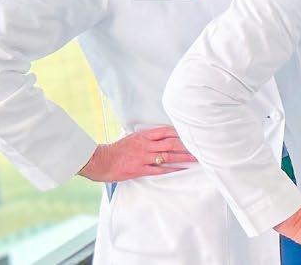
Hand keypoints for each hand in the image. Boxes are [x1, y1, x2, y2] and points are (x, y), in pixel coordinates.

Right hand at [78, 126, 194, 182]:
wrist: (99, 160)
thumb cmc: (115, 150)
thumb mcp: (131, 138)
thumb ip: (146, 137)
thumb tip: (160, 135)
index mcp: (143, 136)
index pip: (166, 131)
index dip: (181, 132)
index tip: (192, 133)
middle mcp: (146, 145)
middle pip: (171, 143)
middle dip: (187, 145)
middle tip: (201, 146)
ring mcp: (143, 157)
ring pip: (168, 156)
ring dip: (184, 157)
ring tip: (197, 158)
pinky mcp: (140, 169)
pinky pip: (159, 170)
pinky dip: (172, 169)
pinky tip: (182, 169)